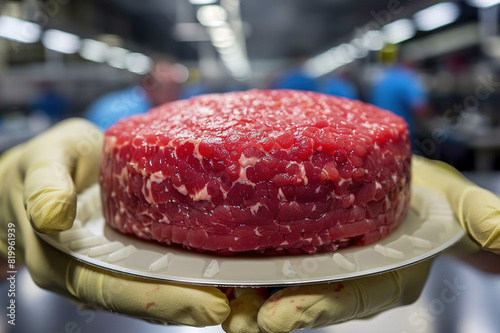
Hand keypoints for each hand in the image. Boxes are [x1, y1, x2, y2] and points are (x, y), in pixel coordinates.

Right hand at [0, 118, 228, 325]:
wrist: (48, 168)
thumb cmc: (46, 163)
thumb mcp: (42, 162)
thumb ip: (46, 187)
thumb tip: (53, 215)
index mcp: (63, 259)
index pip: (114, 288)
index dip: (160, 300)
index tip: (206, 304)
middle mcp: (91, 270)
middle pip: (142, 296)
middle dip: (188, 304)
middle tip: (232, 306)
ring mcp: (113, 263)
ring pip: (154, 288)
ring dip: (194, 293)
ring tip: (237, 293)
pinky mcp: (130, 249)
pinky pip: (158, 266)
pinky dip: (189, 272)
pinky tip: (220, 269)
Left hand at [223, 156, 499, 332]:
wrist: (410, 182)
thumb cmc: (434, 197)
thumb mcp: (460, 205)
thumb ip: (483, 220)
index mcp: (385, 273)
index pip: (349, 296)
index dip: (316, 309)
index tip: (277, 319)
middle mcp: (349, 272)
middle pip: (308, 295)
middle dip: (271, 310)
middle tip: (235, 318)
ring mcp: (325, 259)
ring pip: (285, 280)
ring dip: (251, 291)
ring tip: (219, 299)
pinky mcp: (306, 240)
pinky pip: (275, 253)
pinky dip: (249, 260)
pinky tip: (223, 261)